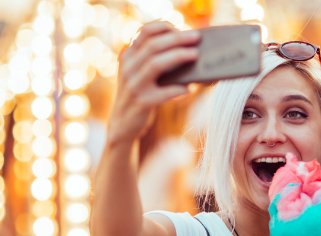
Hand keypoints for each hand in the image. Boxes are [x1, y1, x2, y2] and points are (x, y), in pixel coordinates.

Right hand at [107, 22, 200, 145]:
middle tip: (197, 37)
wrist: (123, 123)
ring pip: (155, 63)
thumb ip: (154, 58)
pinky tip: (189, 89)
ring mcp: (134, 85)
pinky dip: (179, 89)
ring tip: (195, 55)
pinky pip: (164, 93)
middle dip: (178, 39)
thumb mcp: (141, 72)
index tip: (182, 29)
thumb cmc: (142, 94)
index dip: (164, 27)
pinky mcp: (142, 102)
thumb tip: (188, 47)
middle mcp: (128, 67)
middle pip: (153, 45)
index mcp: (128, 55)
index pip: (144, 32)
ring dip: (178, 56)